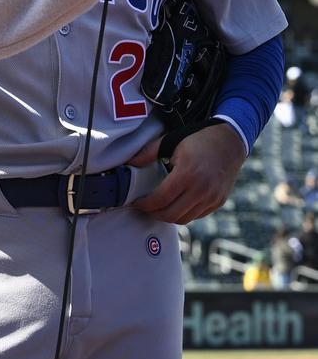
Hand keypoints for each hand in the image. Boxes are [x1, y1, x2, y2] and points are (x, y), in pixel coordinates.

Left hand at [129, 123, 245, 224]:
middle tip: (144, 208)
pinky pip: (196, 216)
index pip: (160, 199)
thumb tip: (128, 163)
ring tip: (157, 208)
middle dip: (153, 214)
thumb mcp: (171, 141)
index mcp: (187, 174)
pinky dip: (183, 214)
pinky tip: (175, 205)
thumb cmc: (198, 139)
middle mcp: (201, 189)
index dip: (145, 204)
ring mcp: (212, 198)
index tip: (135, 203)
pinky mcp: (218, 202)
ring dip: (168, 216)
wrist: (230, 141)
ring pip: (184, 219)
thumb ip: (148, 153)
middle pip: (171, 214)